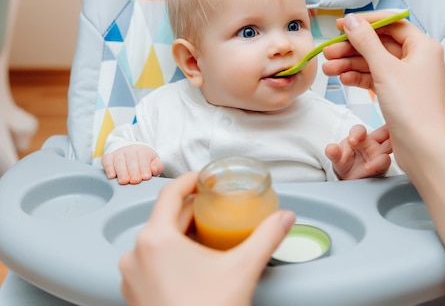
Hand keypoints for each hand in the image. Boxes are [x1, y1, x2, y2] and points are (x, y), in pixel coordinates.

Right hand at [102, 144, 163, 183]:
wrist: (133, 154)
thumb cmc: (145, 162)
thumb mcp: (154, 162)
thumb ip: (157, 166)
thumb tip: (154, 169)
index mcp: (143, 150)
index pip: (144, 158)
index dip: (144, 167)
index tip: (145, 177)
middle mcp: (130, 150)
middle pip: (131, 160)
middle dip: (133, 171)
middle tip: (135, 181)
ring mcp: (118, 153)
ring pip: (119, 161)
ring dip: (121, 171)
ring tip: (124, 181)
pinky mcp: (108, 157)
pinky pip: (107, 160)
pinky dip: (108, 167)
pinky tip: (112, 176)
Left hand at [119, 172, 295, 305]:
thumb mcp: (243, 269)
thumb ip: (266, 237)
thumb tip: (284, 218)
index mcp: (155, 240)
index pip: (169, 193)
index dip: (190, 179)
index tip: (204, 177)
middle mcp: (136, 255)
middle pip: (166, 217)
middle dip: (194, 210)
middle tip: (217, 208)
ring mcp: (132, 276)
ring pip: (158, 240)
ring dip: (183, 233)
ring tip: (209, 236)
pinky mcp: (135, 293)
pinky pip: (152, 261)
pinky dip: (171, 254)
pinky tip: (194, 262)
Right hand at [322, 12, 444, 165]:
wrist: (423, 148)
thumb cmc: (411, 107)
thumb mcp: (384, 69)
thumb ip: (366, 41)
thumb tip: (352, 21)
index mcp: (424, 47)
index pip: (391, 24)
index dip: (365, 23)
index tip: (342, 24)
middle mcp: (420, 60)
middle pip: (381, 44)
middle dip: (353, 48)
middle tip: (329, 51)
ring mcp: (411, 79)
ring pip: (377, 63)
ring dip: (352, 64)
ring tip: (328, 68)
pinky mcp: (402, 96)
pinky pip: (379, 80)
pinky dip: (361, 78)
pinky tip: (343, 79)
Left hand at [326, 125, 391, 179]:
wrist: (349, 180)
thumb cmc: (345, 164)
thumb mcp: (337, 159)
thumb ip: (333, 153)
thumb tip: (331, 148)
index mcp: (359, 138)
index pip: (360, 130)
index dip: (357, 133)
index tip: (352, 141)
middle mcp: (372, 143)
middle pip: (384, 131)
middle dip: (387, 129)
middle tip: (385, 131)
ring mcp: (379, 153)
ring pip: (389, 145)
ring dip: (387, 146)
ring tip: (374, 153)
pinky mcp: (382, 164)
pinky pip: (385, 161)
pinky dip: (378, 163)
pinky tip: (370, 168)